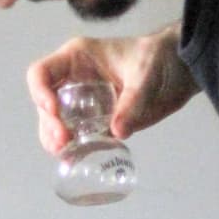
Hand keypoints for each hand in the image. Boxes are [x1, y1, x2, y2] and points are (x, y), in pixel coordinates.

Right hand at [26, 25, 197, 155]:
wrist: (179, 70)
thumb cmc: (160, 58)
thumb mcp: (146, 75)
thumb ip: (132, 102)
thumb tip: (117, 132)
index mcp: (76, 59)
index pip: (41, 73)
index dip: (40, 93)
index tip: (54, 113)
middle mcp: (73, 81)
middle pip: (44, 104)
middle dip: (49, 125)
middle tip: (64, 143)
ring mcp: (82, 102)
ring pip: (55, 124)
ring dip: (56, 141)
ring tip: (67, 156)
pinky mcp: (95, 121)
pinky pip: (76, 137)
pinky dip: (74, 149)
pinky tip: (78, 159)